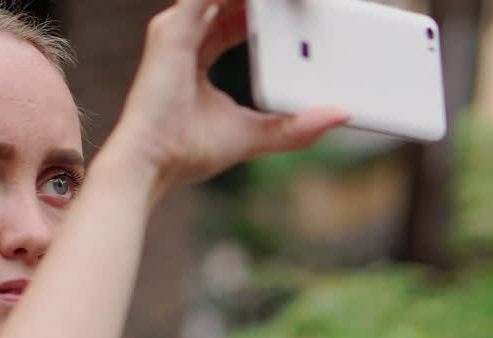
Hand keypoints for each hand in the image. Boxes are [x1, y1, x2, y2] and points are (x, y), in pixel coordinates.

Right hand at [104, 0, 348, 197]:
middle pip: (231, 0)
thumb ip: (294, 125)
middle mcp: (184, 35)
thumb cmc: (188, 152)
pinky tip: (273, 1)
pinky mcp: (173, 29)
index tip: (300, 13)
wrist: (153, 164)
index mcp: (197, 54)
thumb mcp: (255, 135)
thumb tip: (339, 115)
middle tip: (303, 4)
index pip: (237, 19)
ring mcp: (176, 27)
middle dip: (266, 3)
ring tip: (297, 0)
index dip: (267, 12)